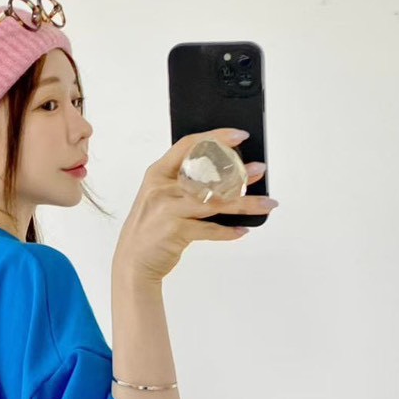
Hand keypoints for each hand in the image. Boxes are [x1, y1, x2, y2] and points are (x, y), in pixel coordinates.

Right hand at [114, 127, 278, 282]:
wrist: (132, 262)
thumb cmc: (150, 229)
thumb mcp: (160, 199)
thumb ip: (182, 185)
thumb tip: (224, 179)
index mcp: (157, 174)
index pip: (189, 145)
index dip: (216, 137)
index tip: (239, 136)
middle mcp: (162, 188)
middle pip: (207, 174)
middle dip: (238, 172)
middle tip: (259, 169)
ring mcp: (168, 209)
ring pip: (214, 202)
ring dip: (244, 203)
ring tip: (266, 202)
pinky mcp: (175, 231)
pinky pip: (210, 229)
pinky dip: (228, 232)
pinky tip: (241, 231)